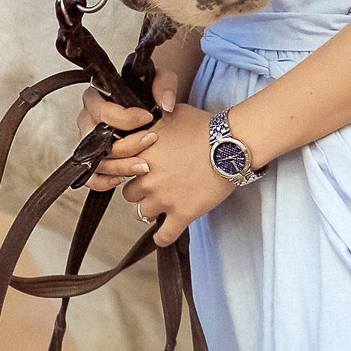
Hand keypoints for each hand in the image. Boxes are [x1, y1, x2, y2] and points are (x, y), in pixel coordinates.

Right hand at [74, 69, 180, 193]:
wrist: (143, 108)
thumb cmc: (144, 92)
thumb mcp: (156, 80)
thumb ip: (164, 84)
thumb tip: (165, 103)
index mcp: (95, 97)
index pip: (103, 111)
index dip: (126, 118)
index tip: (148, 118)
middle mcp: (86, 119)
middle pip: (96, 138)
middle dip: (126, 145)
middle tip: (150, 141)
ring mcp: (86, 141)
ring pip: (96, 160)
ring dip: (121, 166)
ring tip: (144, 166)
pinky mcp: (90, 159)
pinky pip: (90, 176)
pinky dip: (104, 181)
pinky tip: (123, 178)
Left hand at [117, 101, 233, 244]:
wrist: (229, 144)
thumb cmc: (204, 127)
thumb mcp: (173, 114)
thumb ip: (155, 119)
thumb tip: (150, 115)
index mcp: (142, 154)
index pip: (121, 168)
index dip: (130, 169)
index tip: (139, 170)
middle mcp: (148, 178)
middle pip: (129, 194)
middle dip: (139, 191)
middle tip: (152, 186)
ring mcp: (164, 198)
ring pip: (141, 214)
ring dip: (149, 211)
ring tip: (159, 207)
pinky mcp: (182, 214)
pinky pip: (163, 236)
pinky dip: (161, 237)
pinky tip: (162, 234)